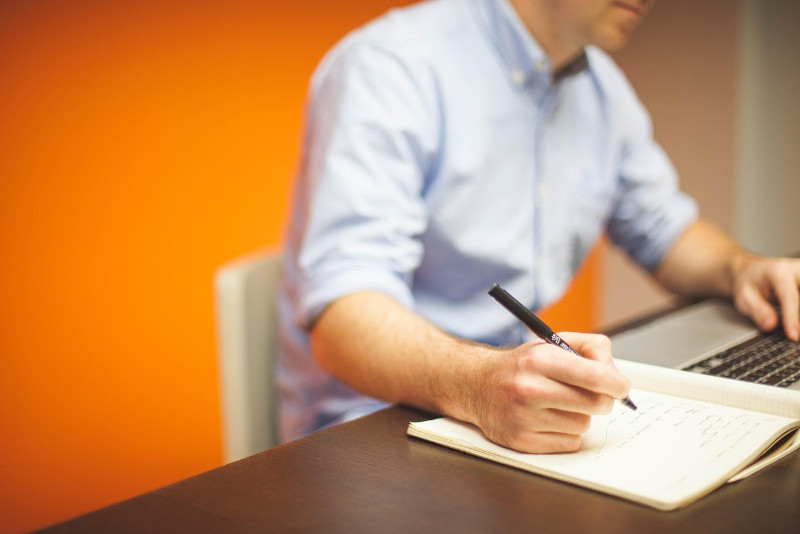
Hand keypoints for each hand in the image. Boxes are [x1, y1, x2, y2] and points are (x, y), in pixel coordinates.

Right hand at [472, 333, 630, 453]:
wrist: (477, 385)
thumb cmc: (522, 365)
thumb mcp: (552, 343)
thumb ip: (591, 348)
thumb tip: (615, 373)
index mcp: (539, 360)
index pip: (595, 376)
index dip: (617, 383)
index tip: (621, 387)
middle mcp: (529, 388)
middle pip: (595, 404)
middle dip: (601, 399)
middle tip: (593, 394)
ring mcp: (524, 417)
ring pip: (583, 424)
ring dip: (579, 416)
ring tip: (560, 404)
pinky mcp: (521, 441)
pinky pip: (569, 442)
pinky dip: (566, 433)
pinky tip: (550, 419)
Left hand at [731, 255, 799, 340]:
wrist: (752, 271)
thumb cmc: (749, 284)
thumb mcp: (744, 297)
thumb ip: (757, 311)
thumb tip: (770, 325)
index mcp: (778, 272)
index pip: (790, 297)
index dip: (792, 318)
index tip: (793, 336)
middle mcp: (796, 270)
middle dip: (799, 317)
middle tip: (795, 334)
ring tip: (795, 330)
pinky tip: (797, 323)